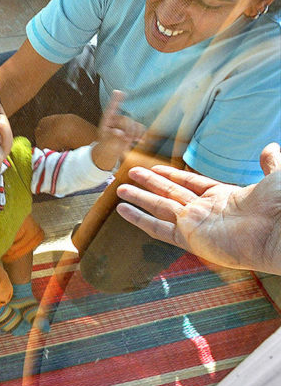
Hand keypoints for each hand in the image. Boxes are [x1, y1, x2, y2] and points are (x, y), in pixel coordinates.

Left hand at [91, 90, 144, 170]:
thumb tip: (119, 132)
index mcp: (107, 121)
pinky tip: (140, 141)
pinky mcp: (133, 128)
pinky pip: (141, 128)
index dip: (115, 100)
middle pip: (127, 120)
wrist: (111, 151)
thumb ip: (111, 137)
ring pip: (135, 124)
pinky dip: (142, 135)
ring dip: (135, 134)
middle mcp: (117, 119)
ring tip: (129, 142)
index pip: (111, 109)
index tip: (118, 92)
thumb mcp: (106, 143)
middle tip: (125, 140)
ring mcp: (125, 123)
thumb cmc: (106, 145)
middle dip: (128, 131)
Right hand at [115, 143, 280, 274]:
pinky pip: (159, 228)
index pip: (191, 182)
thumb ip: (270, 163)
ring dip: (140, 198)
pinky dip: (140, 219)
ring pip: (160, 208)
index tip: (155, 168)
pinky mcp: (190, 239)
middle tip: (131, 173)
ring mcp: (197, 225)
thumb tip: (270, 147)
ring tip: (119, 189)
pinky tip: (124, 211)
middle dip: (150, 183)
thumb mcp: (276, 177)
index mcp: (225, 196)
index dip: (172, 175)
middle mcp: (207, 211)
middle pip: (171, 193)